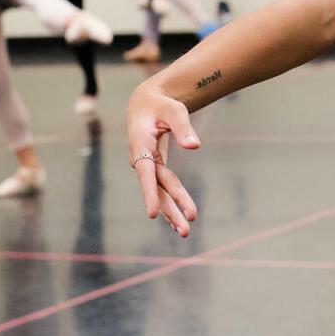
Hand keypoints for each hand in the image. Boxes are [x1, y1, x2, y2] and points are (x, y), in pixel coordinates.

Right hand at [125, 82, 200, 235]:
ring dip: (171, 211)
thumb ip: (183, 127)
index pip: (145, 172)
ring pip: (159, 192)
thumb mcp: (174, 110)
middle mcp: (140, 158)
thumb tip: (195, 146)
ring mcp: (146, 165)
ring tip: (184, 232)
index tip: (151, 213)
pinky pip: (162, 189)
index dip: (149, 192)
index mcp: (140, 143)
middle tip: (186, 228)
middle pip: (156, 187)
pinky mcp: (154, 169)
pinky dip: (170, 204)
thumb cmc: (161, 104)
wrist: (146, 103)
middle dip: (170, 207)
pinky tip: (178, 222)